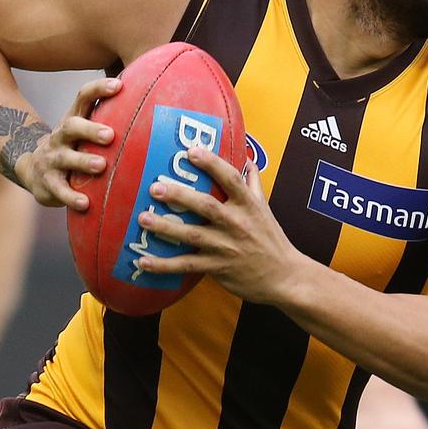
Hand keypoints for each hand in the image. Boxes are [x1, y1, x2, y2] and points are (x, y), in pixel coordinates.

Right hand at [16, 77, 118, 209]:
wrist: (35, 170)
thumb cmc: (74, 148)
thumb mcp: (85, 133)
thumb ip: (109, 122)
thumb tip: (151, 109)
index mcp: (74, 120)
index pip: (83, 97)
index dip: (99, 89)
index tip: (119, 85)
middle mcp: (61, 136)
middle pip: (72, 126)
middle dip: (90, 129)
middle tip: (110, 136)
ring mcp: (52, 159)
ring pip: (65, 158)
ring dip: (83, 161)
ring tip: (100, 165)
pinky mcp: (48, 182)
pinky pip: (59, 190)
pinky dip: (71, 197)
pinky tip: (85, 204)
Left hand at [135, 147, 301, 304]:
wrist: (284, 277)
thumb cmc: (272, 240)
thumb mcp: (265, 208)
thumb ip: (252, 184)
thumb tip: (246, 158)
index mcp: (248, 205)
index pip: (230, 179)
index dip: (211, 163)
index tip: (191, 151)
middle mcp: (236, 223)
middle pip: (205, 206)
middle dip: (179, 195)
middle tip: (155, 187)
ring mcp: (225, 247)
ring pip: (192, 235)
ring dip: (165, 228)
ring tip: (143, 218)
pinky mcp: (217, 268)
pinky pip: (187, 266)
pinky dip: (164, 265)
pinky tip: (143, 262)